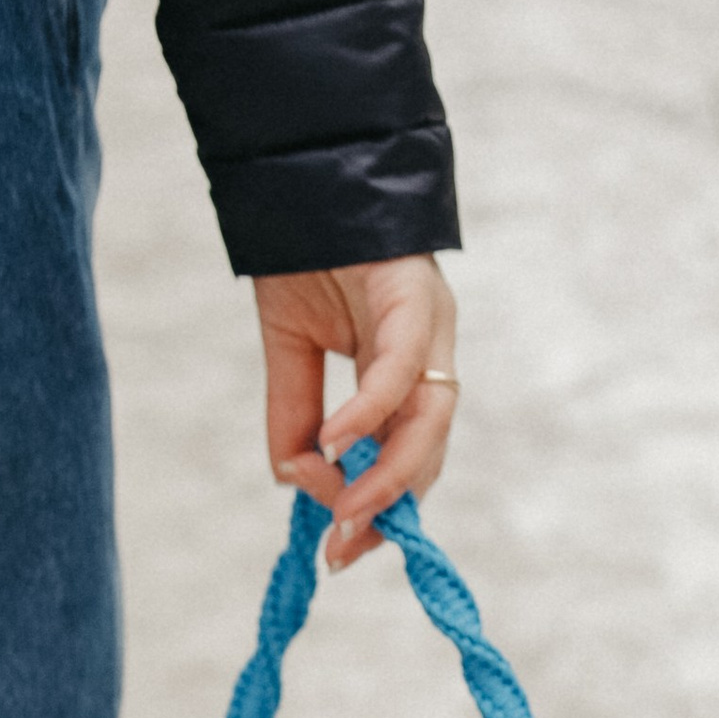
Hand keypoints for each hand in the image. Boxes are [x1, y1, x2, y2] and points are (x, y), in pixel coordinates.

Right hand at [255, 258, 458, 569]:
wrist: (296, 168)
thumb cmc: (300, 250)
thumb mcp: (289, 350)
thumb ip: (295, 416)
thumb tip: (295, 479)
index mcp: (406, 370)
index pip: (408, 458)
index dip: (379, 508)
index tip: (341, 549)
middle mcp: (429, 353)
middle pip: (427, 451)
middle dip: (386, 508)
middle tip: (342, 546)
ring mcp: (429, 324)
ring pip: (427, 422)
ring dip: (387, 476)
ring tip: (344, 510)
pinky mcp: (414, 294)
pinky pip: (399, 370)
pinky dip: (368, 412)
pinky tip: (335, 443)